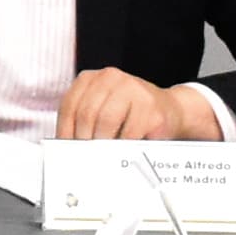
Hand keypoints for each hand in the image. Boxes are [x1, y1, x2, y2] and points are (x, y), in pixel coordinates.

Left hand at [56, 70, 225, 141]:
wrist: (169, 110)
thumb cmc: (130, 114)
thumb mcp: (102, 109)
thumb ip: (84, 121)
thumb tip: (68, 146)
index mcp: (92, 78)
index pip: (69, 106)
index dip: (65, 132)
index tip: (67, 149)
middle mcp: (111, 77)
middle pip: (86, 114)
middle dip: (83, 140)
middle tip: (85, 157)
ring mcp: (133, 89)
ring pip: (106, 121)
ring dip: (102, 144)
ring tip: (102, 155)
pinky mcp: (150, 106)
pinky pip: (129, 132)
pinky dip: (123, 147)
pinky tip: (122, 152)